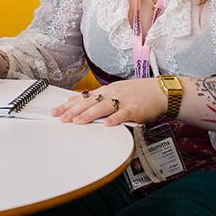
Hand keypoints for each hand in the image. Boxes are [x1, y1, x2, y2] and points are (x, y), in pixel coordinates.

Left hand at [51, 78, 166, 125]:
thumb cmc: (138, 93)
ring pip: (103, 107)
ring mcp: (123, 101)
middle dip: (73, 110)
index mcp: (106, 91)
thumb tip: (80, 103)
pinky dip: (116, 119)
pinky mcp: (135, 108)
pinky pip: (124, 113)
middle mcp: (112, 94)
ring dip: (89, 114)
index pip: (83, 97)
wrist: (159, 91)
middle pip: (89, 101)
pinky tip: (107, 124)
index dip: (68, 105)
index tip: (55, 111)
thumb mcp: (116, 92)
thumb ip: (100, 99)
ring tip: (77, 121)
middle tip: (60, 117)